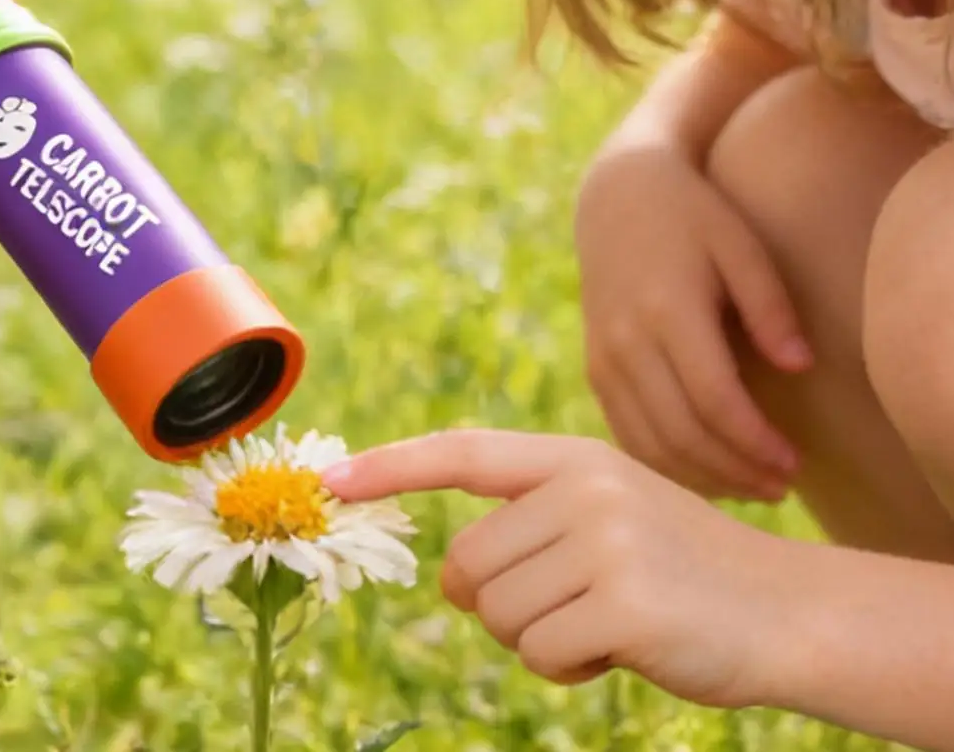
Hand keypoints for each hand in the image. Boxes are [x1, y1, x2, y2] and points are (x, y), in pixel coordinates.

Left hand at [323, 429, 804, 709]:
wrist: (788, 612)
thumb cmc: (681, 570)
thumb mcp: (608, 516)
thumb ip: (532, 523)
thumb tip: (450, 575)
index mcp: (572, 458)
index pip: (462, 452)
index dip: (392, 466)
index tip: (331, 481)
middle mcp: (581, 488)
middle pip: (468, 564)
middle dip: (499, 604)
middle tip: (571, 607)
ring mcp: (603, 541)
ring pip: (497, 614)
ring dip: (537, 640)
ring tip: (606, 622)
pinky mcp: (621, 602)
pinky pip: (539, 652)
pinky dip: (567, 669)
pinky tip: (621, 650)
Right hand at [575, 143, 810, 502]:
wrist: (617, 196)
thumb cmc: (694, 217)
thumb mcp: (740, 246)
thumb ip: (770, 306)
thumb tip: (800, 368)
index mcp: (666, 308)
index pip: (714, 400)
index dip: (757, 442)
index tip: (797, 464)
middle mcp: (625, 339)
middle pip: (681, 432)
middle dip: (735, 472)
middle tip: (782, 488)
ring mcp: (603, 356)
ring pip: (648, 444)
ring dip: (702, 478)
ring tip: (751, 487)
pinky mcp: (595, 368)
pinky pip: (625, 434)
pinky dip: (665, 465)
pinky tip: (706, 471)